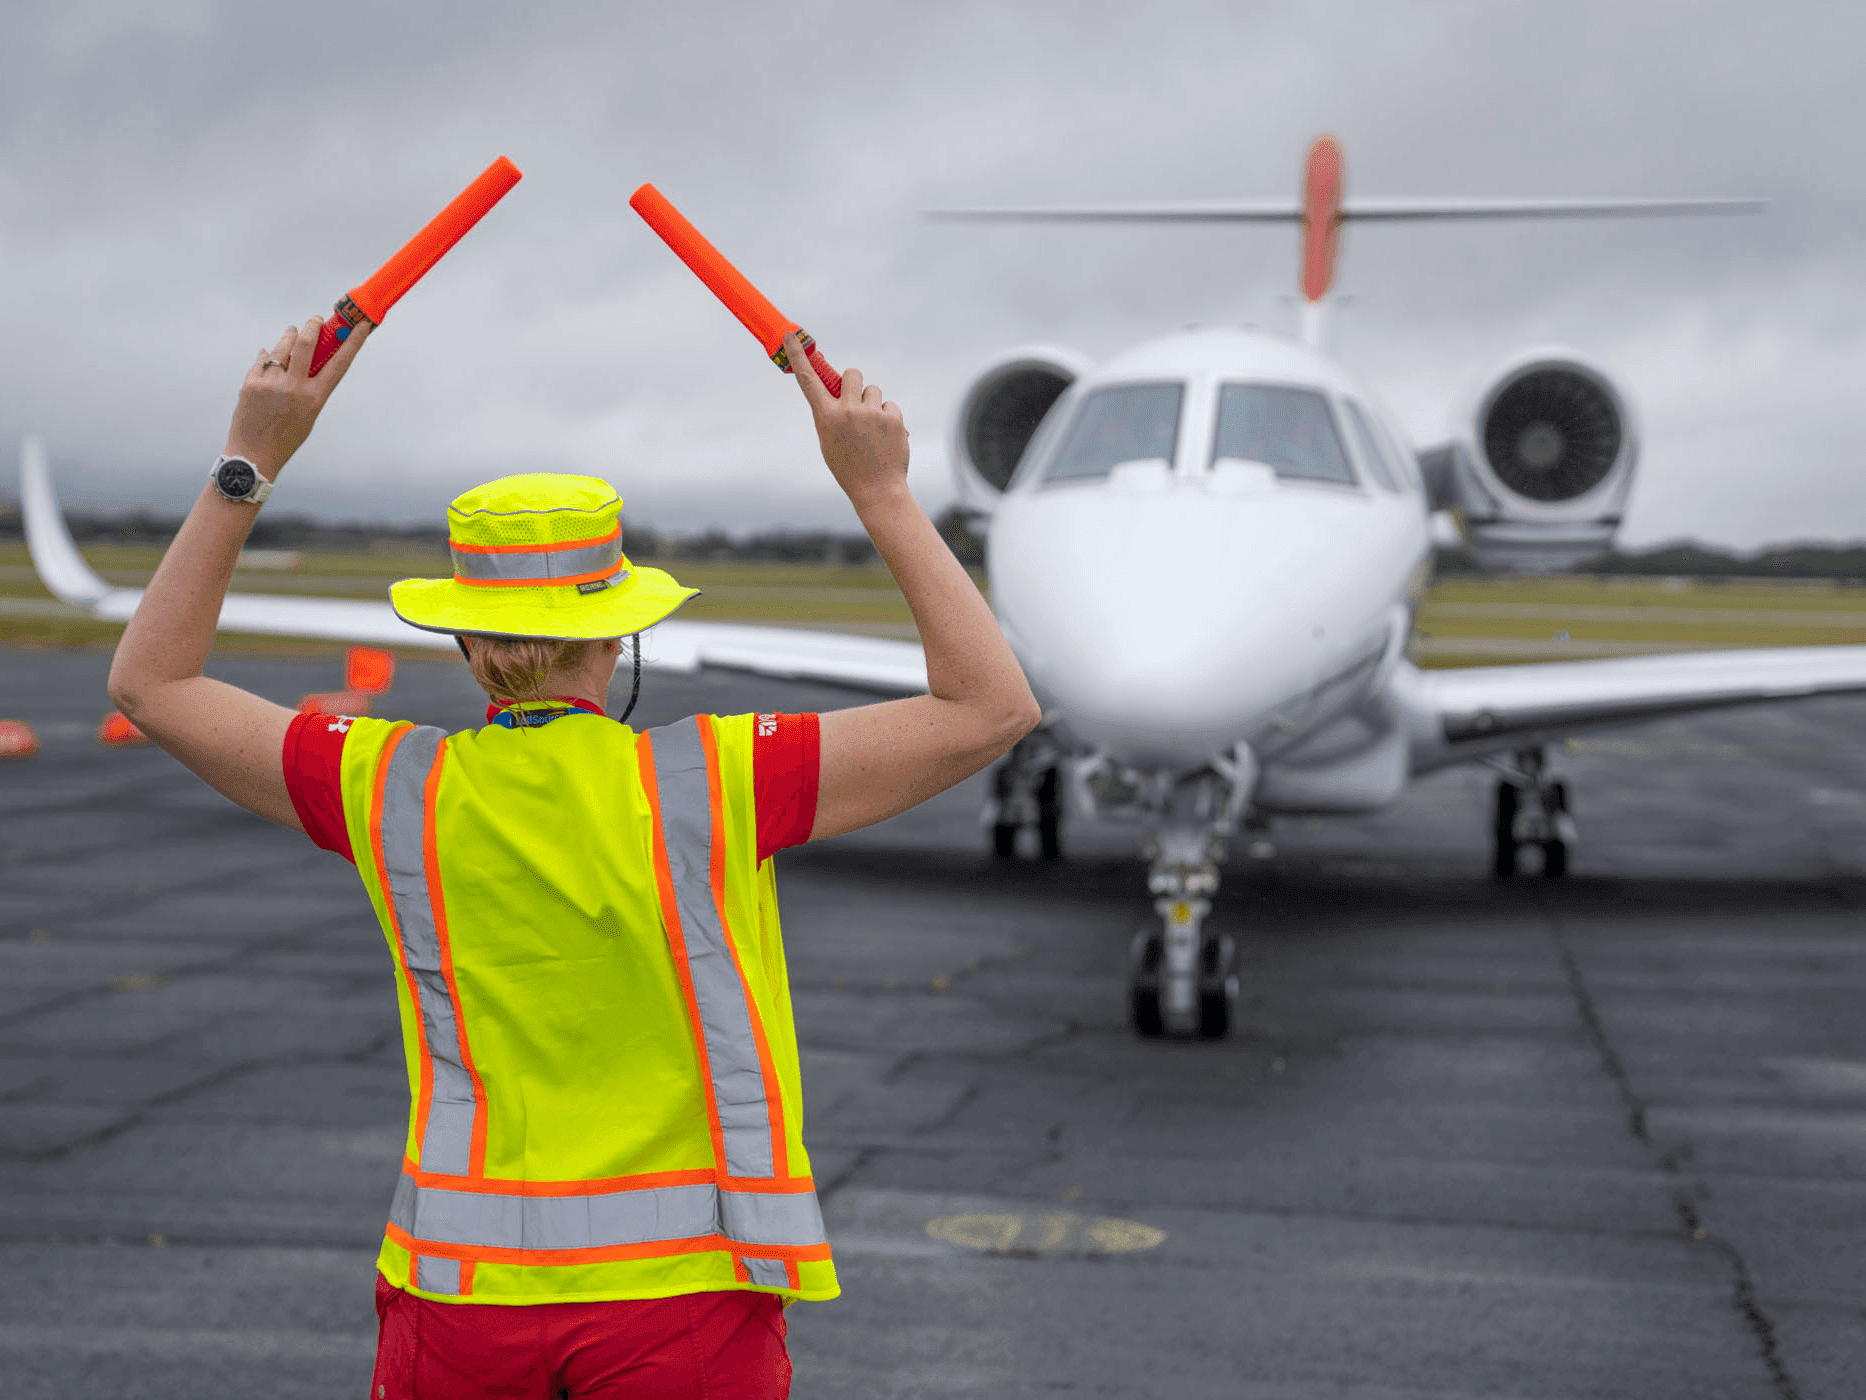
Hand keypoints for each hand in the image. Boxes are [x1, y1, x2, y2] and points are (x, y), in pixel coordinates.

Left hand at [223, 315, 371, 477]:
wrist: (254, 455)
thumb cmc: (286, 437)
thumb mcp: (308, 414)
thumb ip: (308, 387)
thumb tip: (301, 357)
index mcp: (315, 398)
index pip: (339, 363)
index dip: (352, 341)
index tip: (360, 324)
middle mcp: (294, 388)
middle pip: (305, 344)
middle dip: (312, 325)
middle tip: (315, 318)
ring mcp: (271, 384)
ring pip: (281, 348)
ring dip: (288, 336)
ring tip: (292, 330)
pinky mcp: (251, 384)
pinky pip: (261, 362)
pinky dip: (266, 357)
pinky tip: (268, 354)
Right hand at [782, 331, 908, 510]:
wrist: (877, 490)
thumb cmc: (849, 466)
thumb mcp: (829, 440)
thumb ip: (830, 413)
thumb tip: (838, 390)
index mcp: (825, 417)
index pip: (808, 380)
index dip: (798, 355)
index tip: (791, 335)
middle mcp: (847, 411)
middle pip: (851, 373)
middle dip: (854, 383)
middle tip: (856, 401)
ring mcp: (871, 413)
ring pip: (872, 390)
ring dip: (872, 403)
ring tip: (872, 429)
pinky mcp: (892, 418)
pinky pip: (888, 405)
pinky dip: (887, 417)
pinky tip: (885, 436)